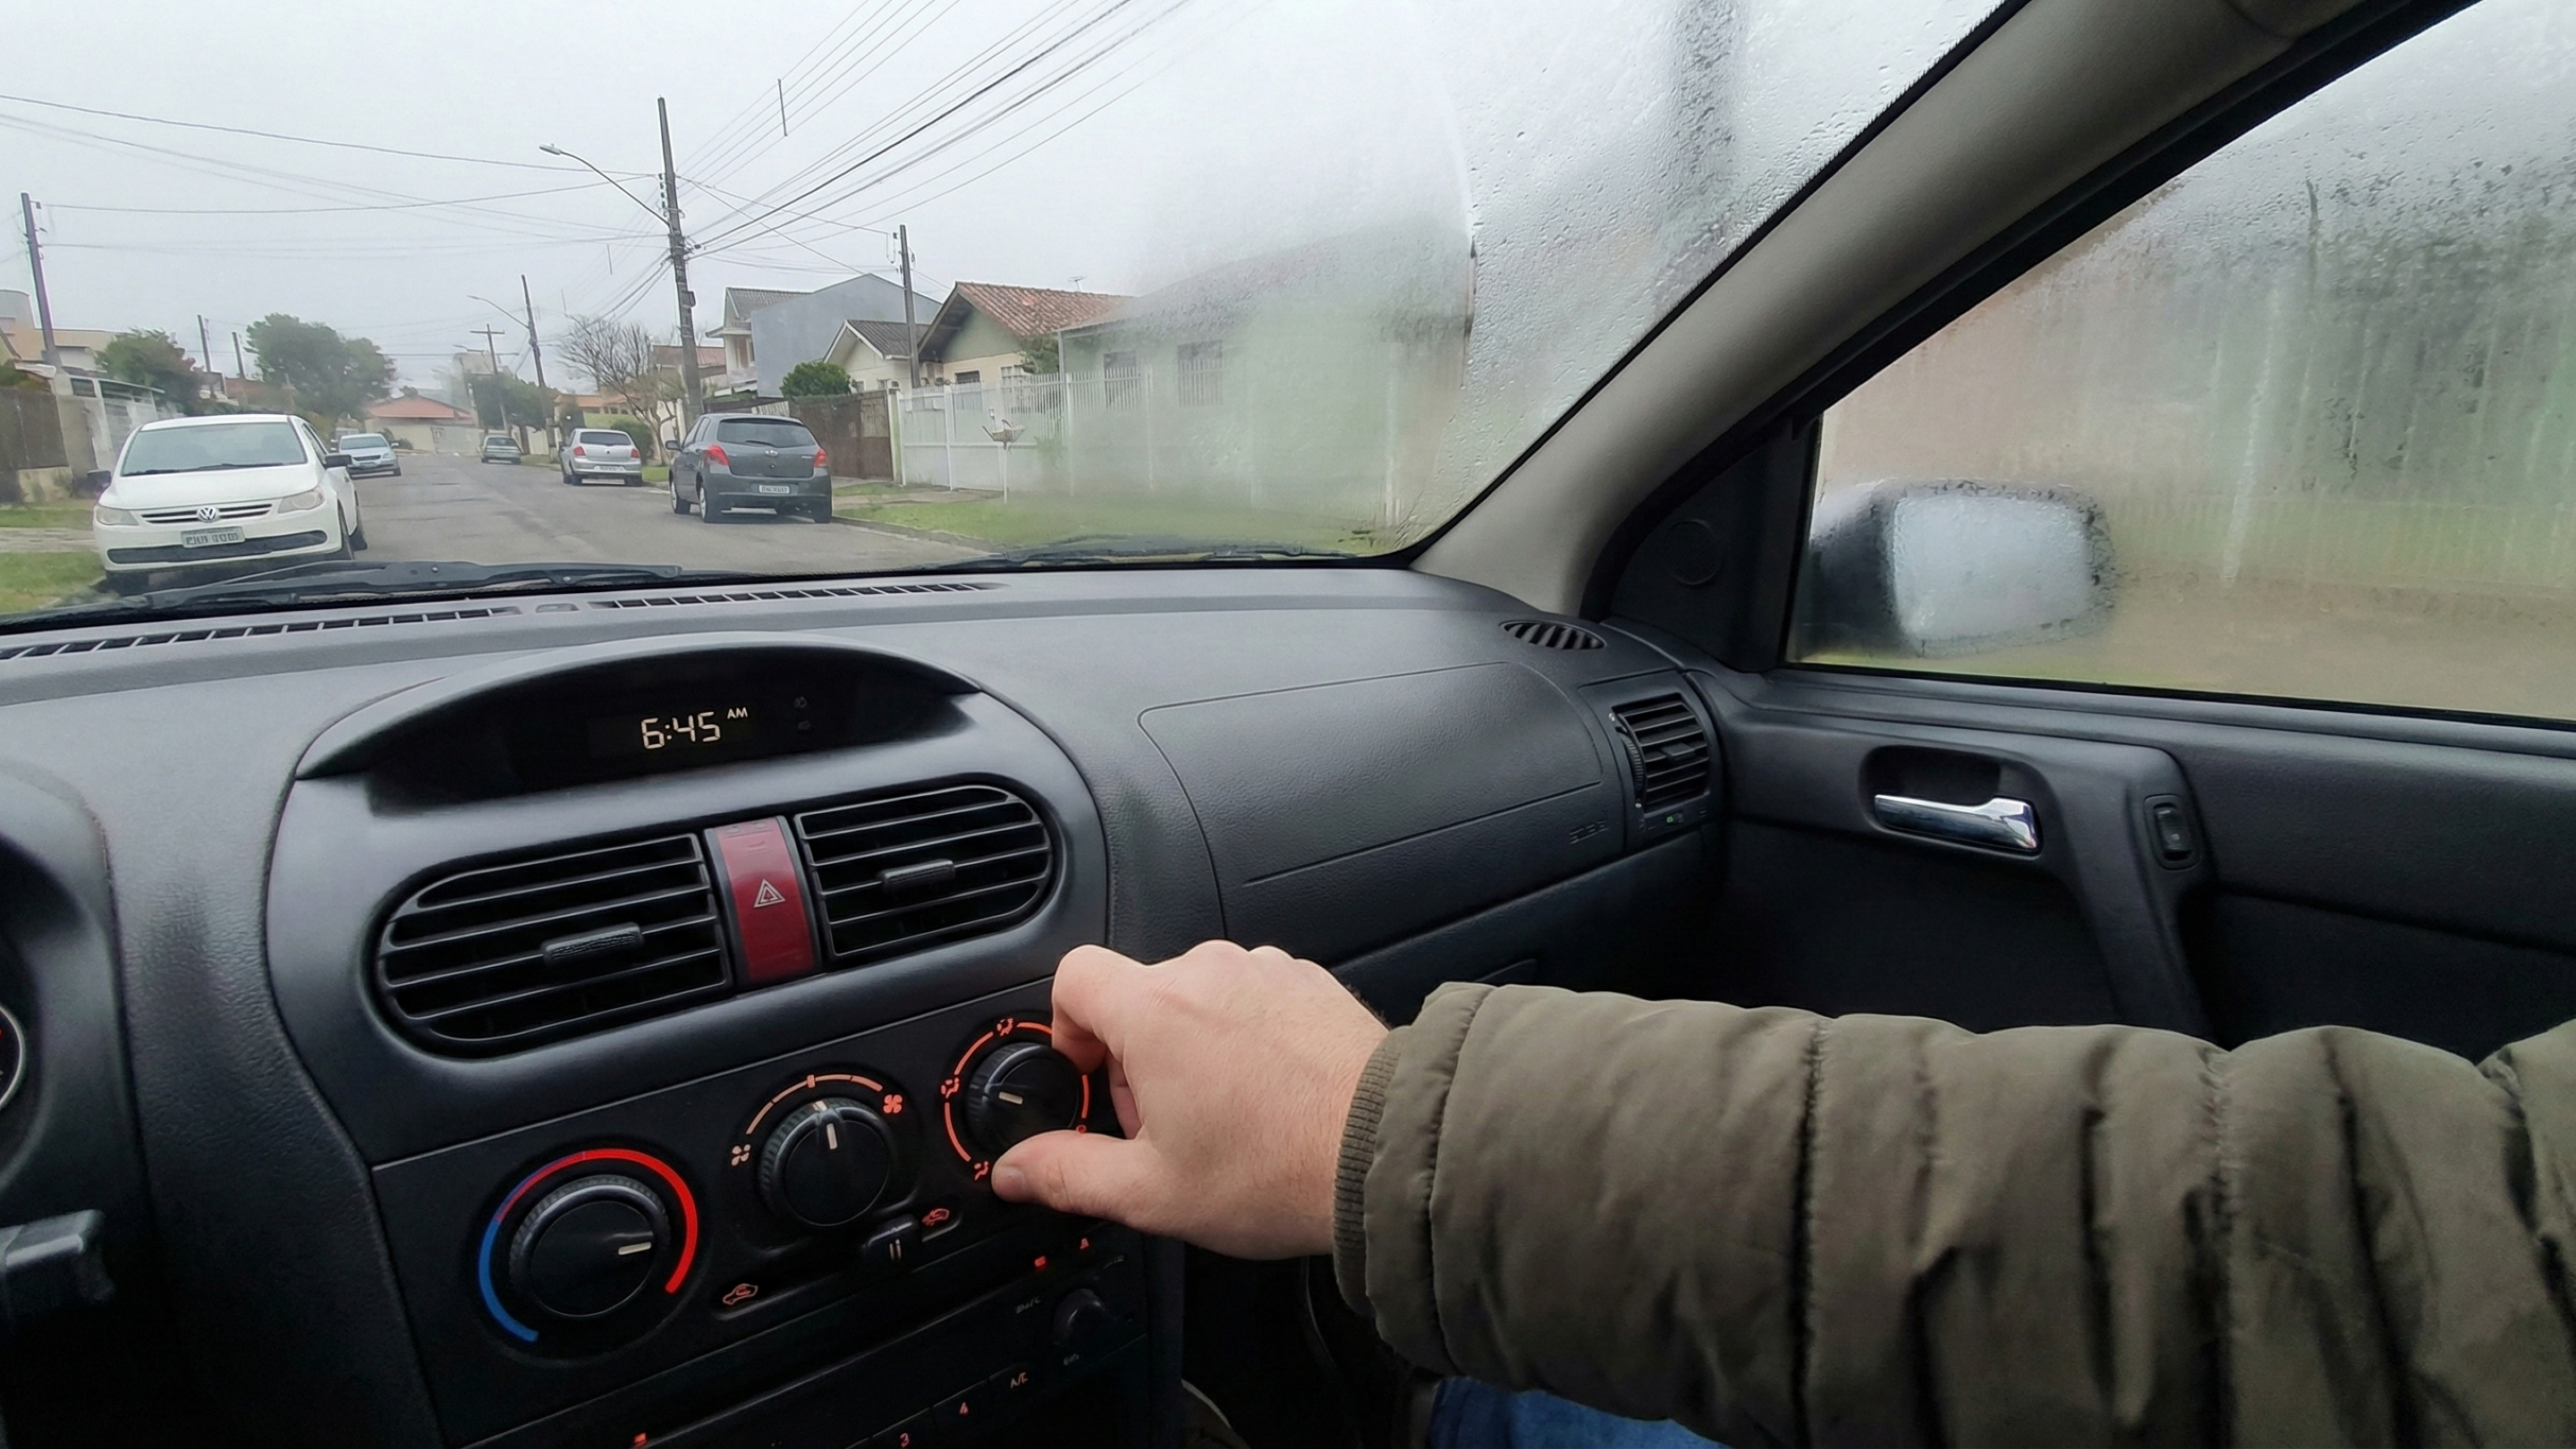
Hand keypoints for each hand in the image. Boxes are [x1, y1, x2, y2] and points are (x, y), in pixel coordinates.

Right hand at [991, 940, 1387, 1257]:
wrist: (1388, 1153)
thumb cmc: (1279, 1169)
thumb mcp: (1152, 1191)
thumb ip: (1068, 1172)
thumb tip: (1017, 1169)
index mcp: (1154, 1010)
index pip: (1074, 975)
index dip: (1067, 1026)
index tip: (1091, 1074)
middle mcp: (1209, 973)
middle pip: (1140, 994)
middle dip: (1137, 1055)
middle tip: (1165, 1124)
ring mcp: (1267, 972)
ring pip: (1201, 996)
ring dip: (1196, 1044)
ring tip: (1228, 1116)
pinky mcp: (1312, 983)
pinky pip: (1255, 998)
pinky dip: (1249, 1036)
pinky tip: (1272, 1096)